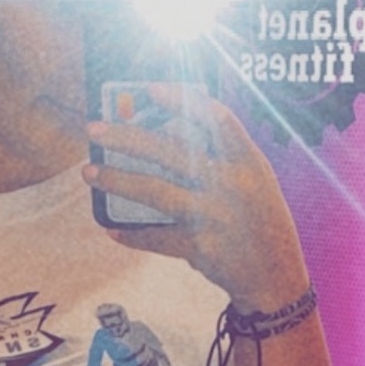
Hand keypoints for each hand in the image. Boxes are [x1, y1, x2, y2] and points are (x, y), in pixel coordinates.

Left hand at [84, 85, 308, 312]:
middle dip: (126, 136)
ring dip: (116, 180)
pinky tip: (111, 228)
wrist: (275, 277)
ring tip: (89, 171)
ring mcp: (213, 216)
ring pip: (154, 191)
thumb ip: (222, 157)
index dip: (182, 99)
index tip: (149, 89)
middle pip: (170, 151)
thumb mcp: (255, 180)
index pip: (215, 118)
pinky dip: (131, 234)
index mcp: (248, 161)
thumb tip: (165, 134)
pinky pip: (156, 236)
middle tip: (94, 129)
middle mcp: (230, 184)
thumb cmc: (260, 220)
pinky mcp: (199, 247)